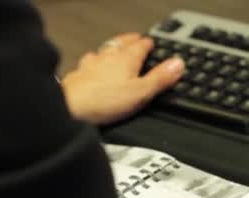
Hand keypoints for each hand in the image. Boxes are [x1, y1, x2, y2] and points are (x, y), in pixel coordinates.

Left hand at [61, 32, 184, 124]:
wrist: (70, 108)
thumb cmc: (105, 101)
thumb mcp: (142, 93)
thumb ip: (160, 78)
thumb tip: (177, 64)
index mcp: (127, 58)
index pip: (142, 45)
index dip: (149, 44)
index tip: (153, 43)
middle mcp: (108, 56)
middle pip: (122, 42)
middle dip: (131, 40)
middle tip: (137, 39)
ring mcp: (92, 64)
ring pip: (105, 50)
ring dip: (113, 48)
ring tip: (117, 49)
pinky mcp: (79, 74)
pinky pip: (89, 62)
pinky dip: (95, 61)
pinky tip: (93, 65)